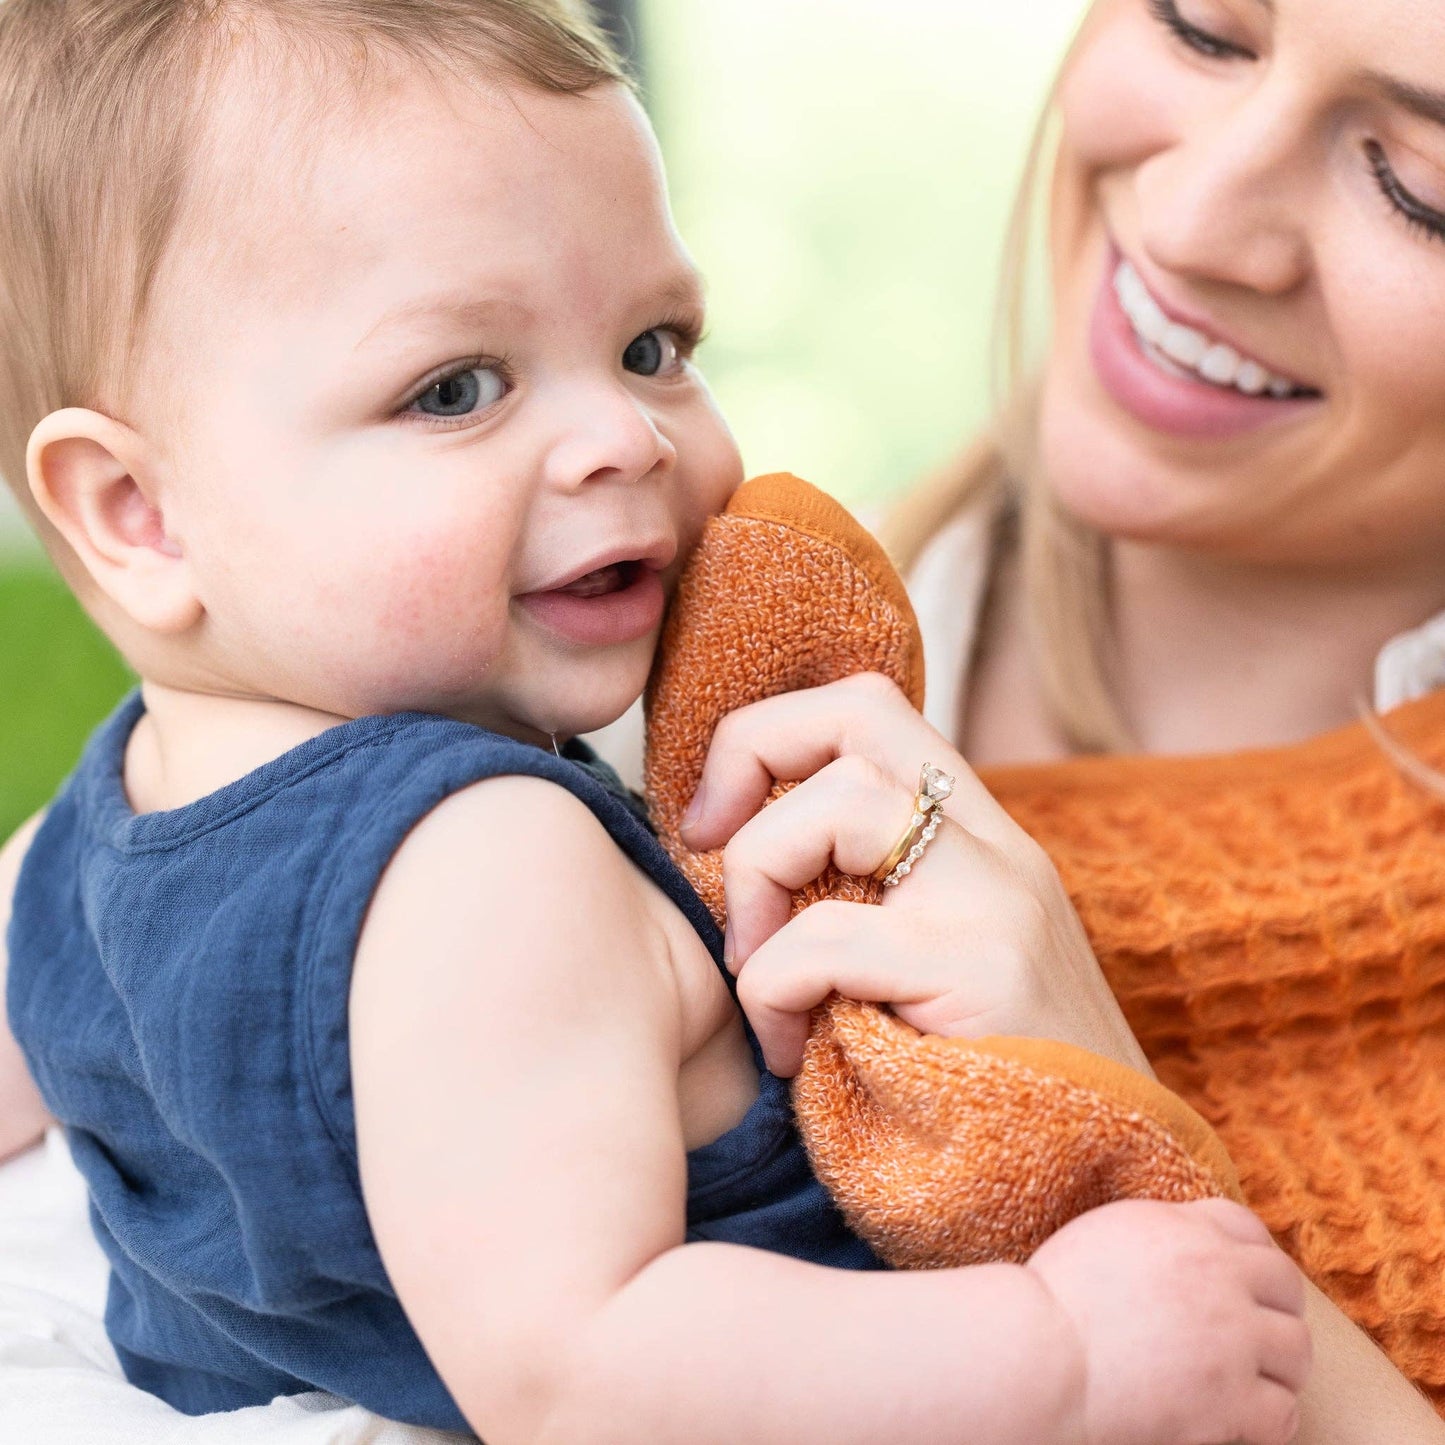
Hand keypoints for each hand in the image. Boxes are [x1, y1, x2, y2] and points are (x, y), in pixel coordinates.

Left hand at [681, 673, 1151, 1077]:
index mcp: (976, 840)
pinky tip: (789, 1055)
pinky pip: (827, 934)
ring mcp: (1000, 899)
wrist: (1106, 1192)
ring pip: (842, 798)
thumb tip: (721, 856)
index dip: (768, 736)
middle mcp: (997, 847)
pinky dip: (772, 987)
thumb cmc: (980, 1094)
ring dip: (758, 879)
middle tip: (706, 846)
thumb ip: (857, 901)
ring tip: (758, 974)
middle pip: (857, 708)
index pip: (867, 709)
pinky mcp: (986, 970)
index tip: (710, 824)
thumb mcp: (914, 972)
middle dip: (749, 751)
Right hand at [1030, 1198, 1310, 1444]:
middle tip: (1259, 1338)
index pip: (1246, 1226)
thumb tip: (1188, 1242)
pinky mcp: (1231, 1399)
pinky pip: (1283, 1413)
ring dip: (1279, 1368)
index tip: (1245, 1283)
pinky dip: (1270, 1422)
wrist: (1041, 1356)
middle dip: (1277, 1310)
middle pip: (1285, 1284)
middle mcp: (1216, 1274)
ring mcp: (1230, 1337)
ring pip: (1296, 1350)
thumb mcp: (1105, 1236)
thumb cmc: (1054, 1301)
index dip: (1251, 1256)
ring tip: (1256, 1384)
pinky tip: (1245, 1425)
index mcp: (1181, 1229)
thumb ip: (1158, 1232)